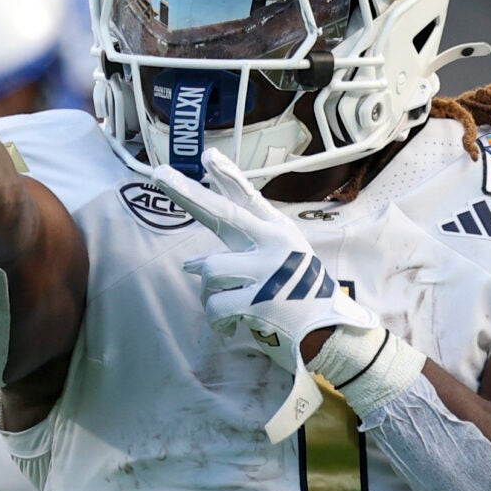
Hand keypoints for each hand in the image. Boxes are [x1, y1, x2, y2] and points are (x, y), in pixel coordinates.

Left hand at [150, 149, 384, 441]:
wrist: (331, 334)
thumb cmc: (299, 296)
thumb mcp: (278, 265)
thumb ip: (237, 257)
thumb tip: (188, 263)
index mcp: (279, 233)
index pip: (248, 198)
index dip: (227, 176)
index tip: (207, 155)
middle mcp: (273, 245)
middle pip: (222, 215)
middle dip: (187, 194)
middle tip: (159, 174)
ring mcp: (266, 272)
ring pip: (209, 271)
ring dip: (212, 293)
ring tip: (233, 305)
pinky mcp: (259, 303)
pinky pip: (215, 306)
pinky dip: (218, 322)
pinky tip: (234, 327)